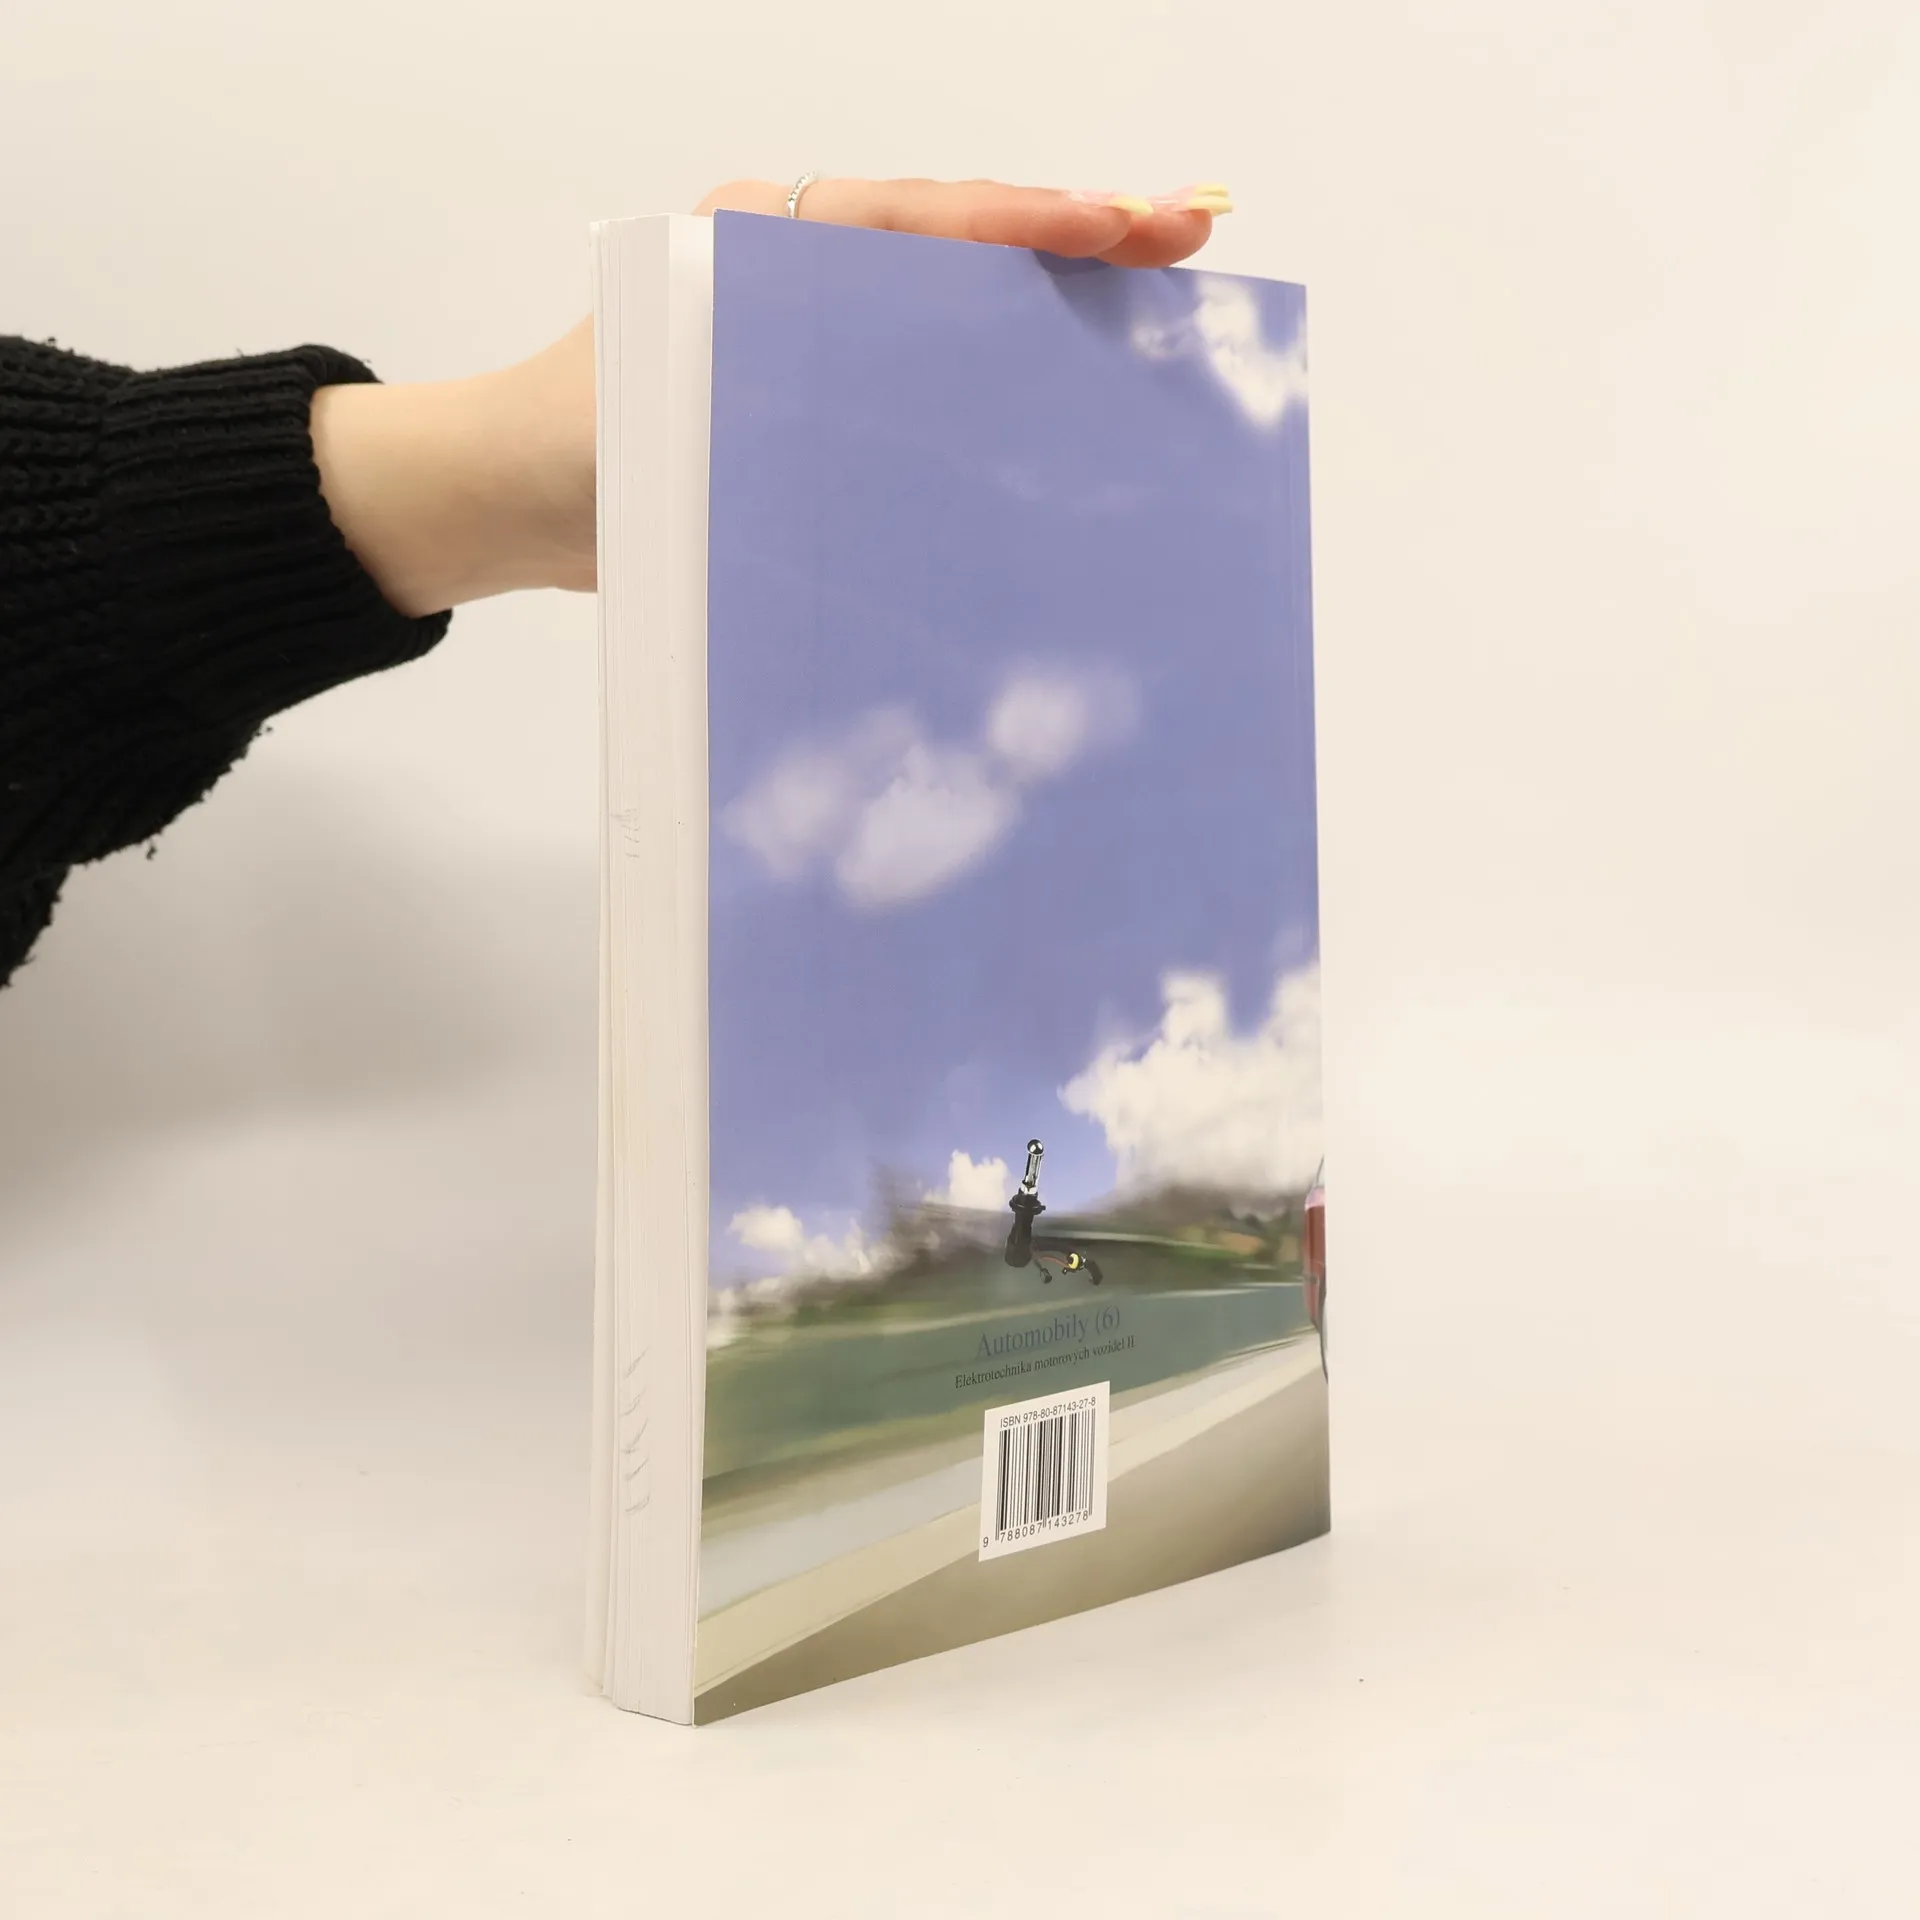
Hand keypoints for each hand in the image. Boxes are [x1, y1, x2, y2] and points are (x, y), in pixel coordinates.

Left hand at [312, 177, 1229, 616]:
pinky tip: (1062, 385)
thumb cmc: (566, 455)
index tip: (1127, 222)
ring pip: (949, 292)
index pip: (919, 217)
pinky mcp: (807, 384)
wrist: (497, 500)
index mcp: (762, 242)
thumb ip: (778, 410)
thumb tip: (922, 446)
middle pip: (956, 238)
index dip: (1028, 222)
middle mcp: (793, 264)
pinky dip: (995, 360)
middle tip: (1186, 235)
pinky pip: (920, 358)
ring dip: (1048, 293)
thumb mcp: (670, 420)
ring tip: (1156, 289)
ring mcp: (805, 321)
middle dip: (1073, 233)